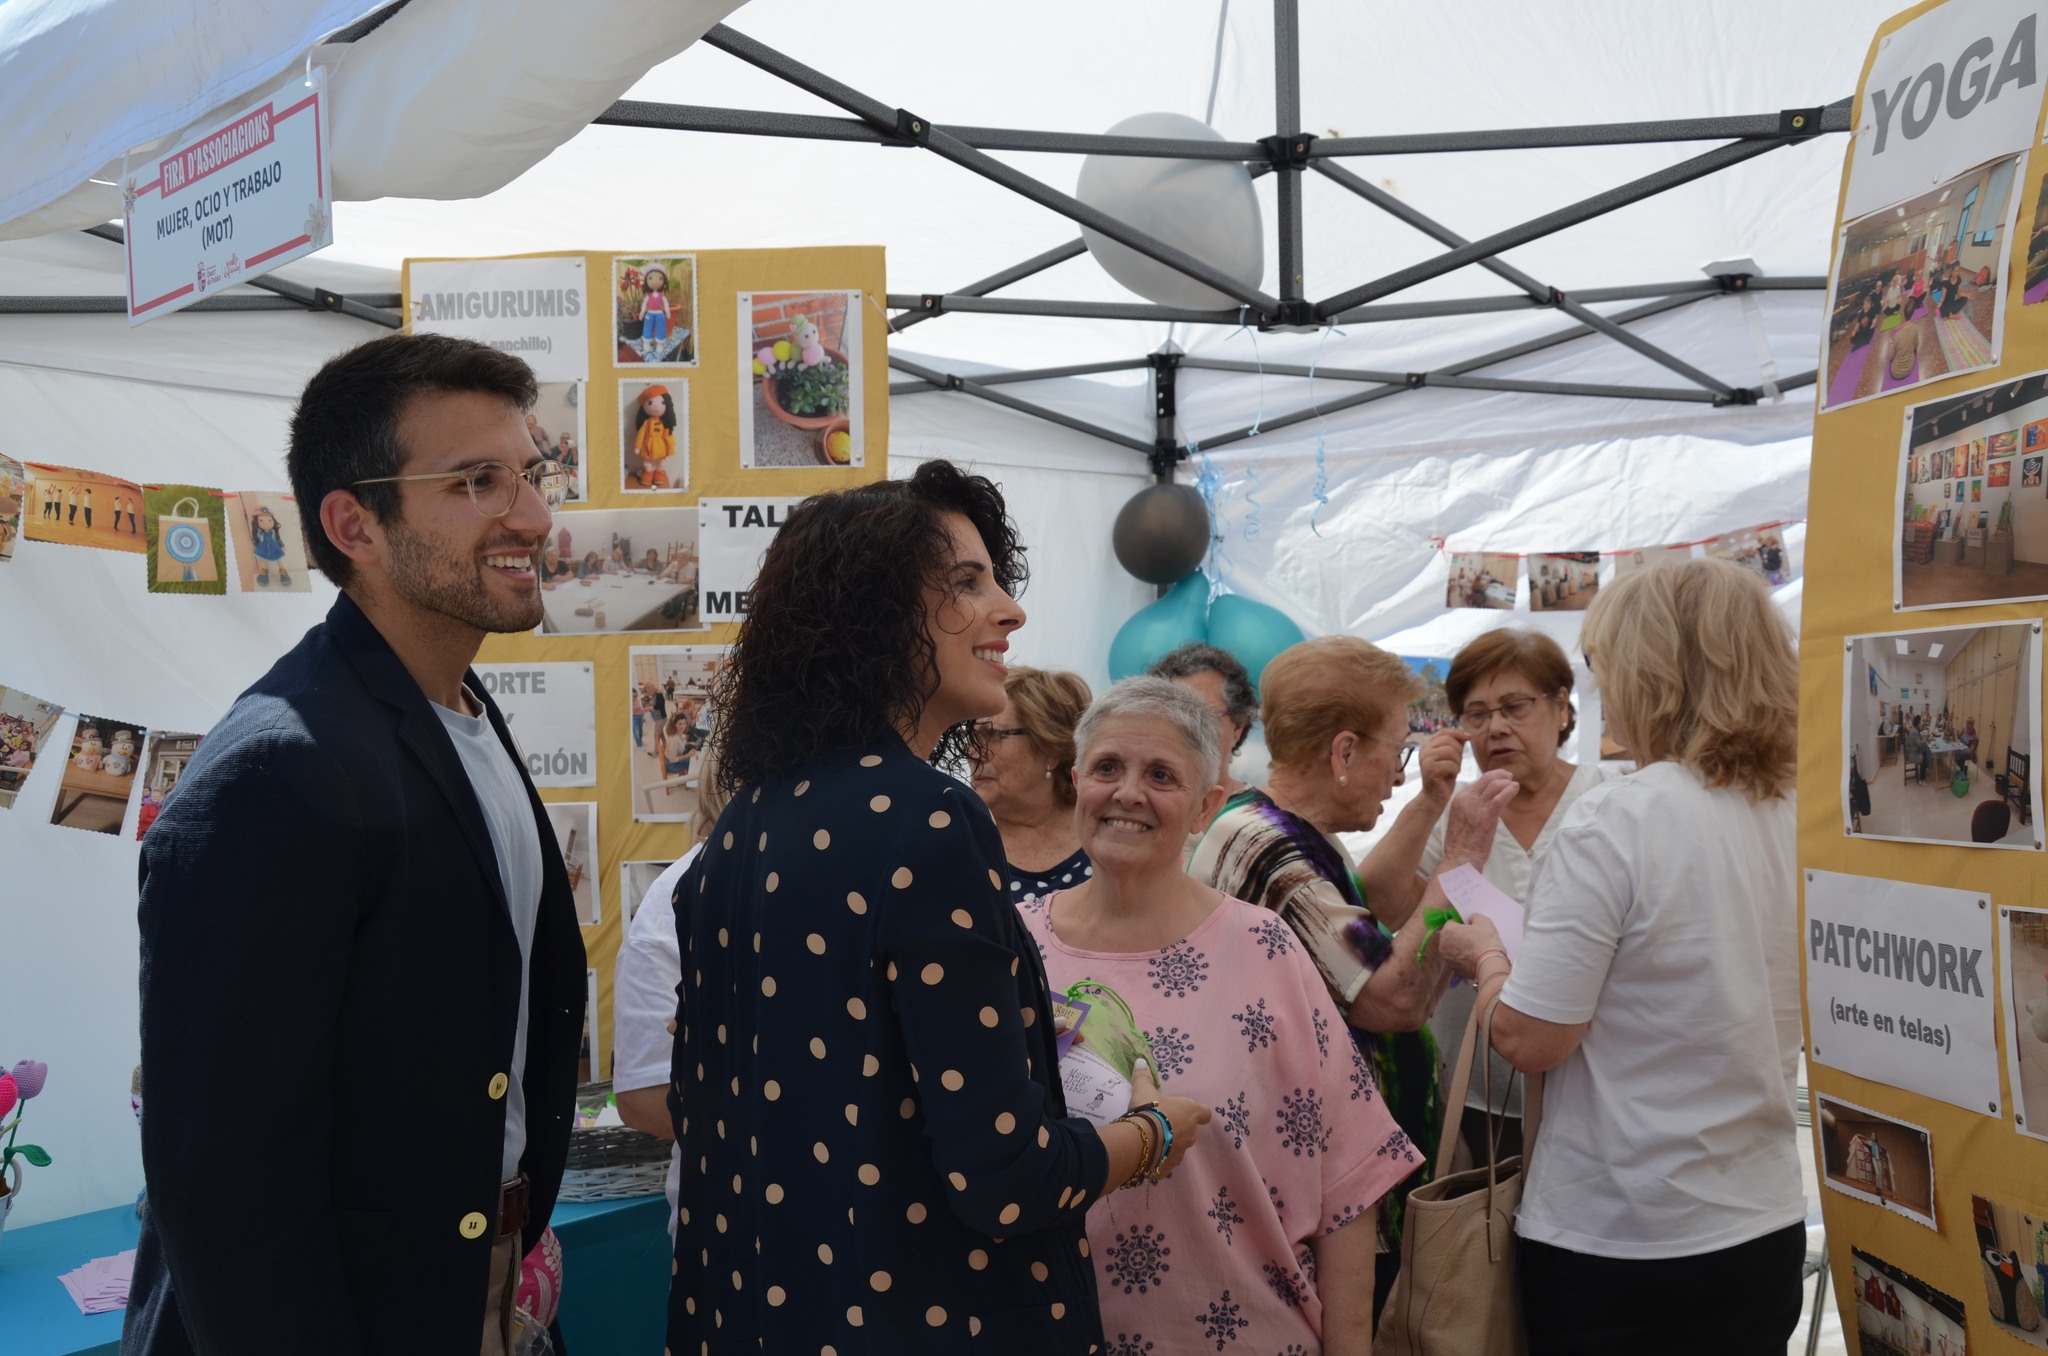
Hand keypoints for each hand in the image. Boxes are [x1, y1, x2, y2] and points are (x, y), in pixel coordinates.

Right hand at [1129, 1058, 1211, 1177]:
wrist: (1139, 1140)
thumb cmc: (1149, 1110)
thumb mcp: (1144, 1090)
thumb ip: (1144, 1076)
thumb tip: (1141, 1061)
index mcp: (1190, 1112)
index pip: (1205, 1113)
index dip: (1199, 1112)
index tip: (1191, 1112)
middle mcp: (1190, 1134)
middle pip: (1190, 1130)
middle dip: (1178, 1127)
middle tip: (1161, 1122)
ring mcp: (1181, 1153)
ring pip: (1178, 1147)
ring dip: (1169, 1143)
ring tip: (1151, 1139)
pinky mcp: (1168, 1167)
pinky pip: (1166, 1162)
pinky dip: (1159, 1158)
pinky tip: (1147, 1154)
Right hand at [1414, 729, 1469, 806]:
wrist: (1435, 796)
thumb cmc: (1444, 776)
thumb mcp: (1451, 757)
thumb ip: (1455, 745)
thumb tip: (1466, 734)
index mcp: (1428, 745)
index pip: (1445, 731)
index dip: (1458, 733)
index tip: (1470, 737)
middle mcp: (1424, 750)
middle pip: (1449, 740)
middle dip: (1458, 752)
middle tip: (1455, 764)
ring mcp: (1425, 759)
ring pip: (1451, 752)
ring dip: (1457, 762)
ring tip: (1452, 770)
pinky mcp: (1430, 769)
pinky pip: (1451, 764)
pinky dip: (1455, 771)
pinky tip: (1449, 776)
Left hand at [1437, 915, 1504, 980]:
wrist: (1490, 964)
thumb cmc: (1485, 941)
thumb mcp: (1483, 921)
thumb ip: (1474, 917)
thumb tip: (1472, 919)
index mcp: (1447, 931)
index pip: (1452, 922)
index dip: (1462, 923)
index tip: (1471, 926)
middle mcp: (1443, 945)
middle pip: (1451, 936)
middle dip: (1460, 935)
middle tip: (1474, 936)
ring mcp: (1447, 958)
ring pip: (1453, 948)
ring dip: (1461, 947)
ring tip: (1475, 948)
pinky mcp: (1454, 969)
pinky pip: (1457, 959)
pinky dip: (1463, 958)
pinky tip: (1474, 957)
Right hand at [1441, 770, 1517, 868]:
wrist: (1460, 859)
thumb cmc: (1460, 845)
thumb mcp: (1459, 820)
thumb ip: (1468, 809)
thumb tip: (1480, 805)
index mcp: (1458, 800)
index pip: (1477, 783)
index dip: (1490, 778)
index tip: (1500, 779)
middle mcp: (1466, 800)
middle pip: (1486, 779)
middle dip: (1500, 775)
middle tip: (1509, 776)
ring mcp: (1476, 807)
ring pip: (1494, 785)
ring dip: (1506, 782)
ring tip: (1514, 784)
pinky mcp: (1486, 817)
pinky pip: (1500, 798)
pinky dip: (1509, 791)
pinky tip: (1515, 788)